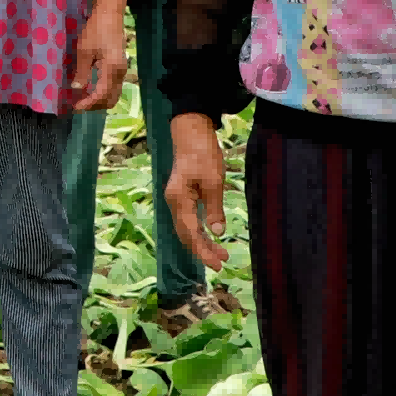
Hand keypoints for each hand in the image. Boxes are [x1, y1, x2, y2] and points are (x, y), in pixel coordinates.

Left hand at [70, 1, 130, 111]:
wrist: (110, 14)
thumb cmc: (96, 29)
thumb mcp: (84, 50)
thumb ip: (82, 71)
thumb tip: (77, 88)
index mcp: (112, 69)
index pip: (101, 94)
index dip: (88, 103)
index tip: (75, 106)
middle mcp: (120, 73)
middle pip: (110, 99)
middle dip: (95, 105)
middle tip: (78, 104)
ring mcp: (122, 70)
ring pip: (113, 94)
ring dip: (99, 100)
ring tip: (83, 98)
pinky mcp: (119, 66)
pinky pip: (113, 86)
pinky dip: (102, 92)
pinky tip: (90, 88)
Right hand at [165, 115, 228, 269]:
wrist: (191, 131)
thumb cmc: (203, 153)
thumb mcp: (214, 181)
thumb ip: (214, 209)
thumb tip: (217, 233)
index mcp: (178, 200)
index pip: (190, 233)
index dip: (203, 251)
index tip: (217, 264)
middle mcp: (173, 203)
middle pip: (186, 235)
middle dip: (202, 250)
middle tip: (222, 262)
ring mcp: (176, 200)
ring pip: (187, 229)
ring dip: (202, 242)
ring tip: (221, 253)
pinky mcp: (181, 196)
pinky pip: (189, 220)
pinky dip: (200, 231)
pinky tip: (210, 236)